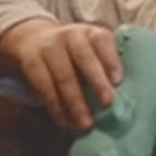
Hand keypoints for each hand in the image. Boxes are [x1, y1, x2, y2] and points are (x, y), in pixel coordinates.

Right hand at [0, 18, 122, 128]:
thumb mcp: (88, 51)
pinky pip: (44, 87)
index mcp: (89, 33)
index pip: (101, 40)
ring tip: (85, 123)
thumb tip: (124, 101)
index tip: (118, 80)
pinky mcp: (31, 63)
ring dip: (76, 102)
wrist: (32, 41)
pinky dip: (56, 108)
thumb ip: (105, 67)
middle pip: (83, 57)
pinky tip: (66, 122)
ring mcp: (48, 48)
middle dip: (96, 80)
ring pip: (63, 76)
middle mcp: (69, 36)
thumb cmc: (72, 55)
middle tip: (107, 103)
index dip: (110, 59)